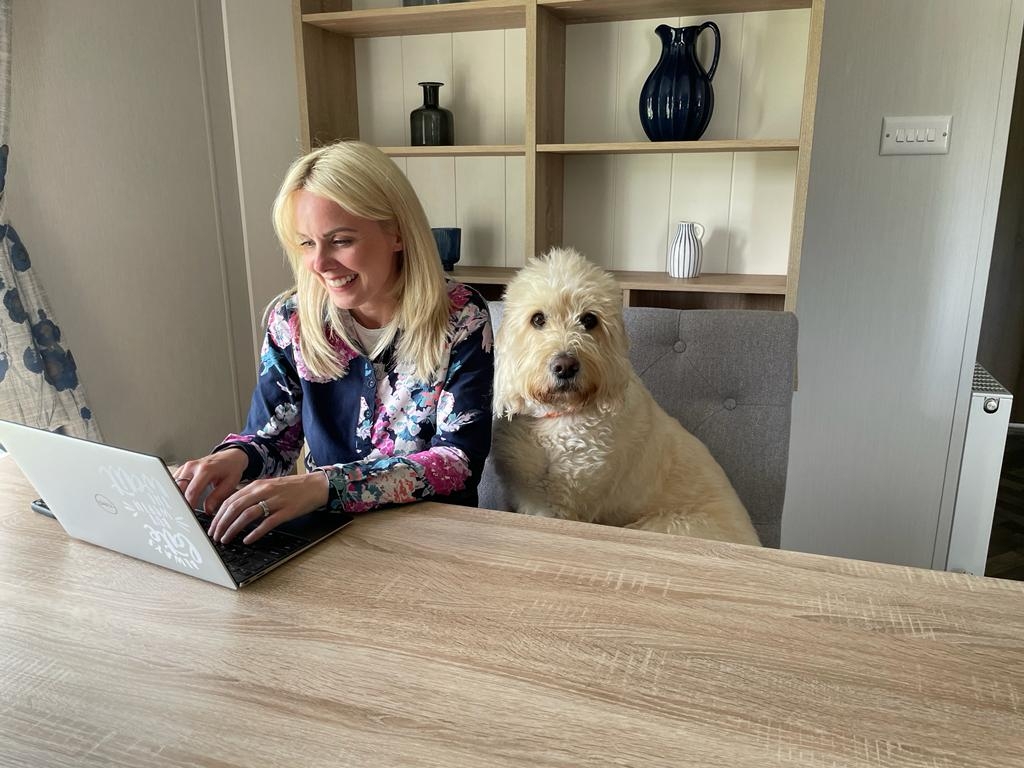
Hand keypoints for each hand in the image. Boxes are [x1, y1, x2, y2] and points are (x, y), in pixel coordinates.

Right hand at [174, 448, 249, 514]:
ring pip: (174, 485)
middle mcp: (193, 466)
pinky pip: (174, 481)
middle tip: (182, 515)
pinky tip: (178, 500)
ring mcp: (186, 466)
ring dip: (175, 497)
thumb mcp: (230, 483)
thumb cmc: (231, 468)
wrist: (230, 456)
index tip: (188, 515)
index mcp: (205, 470)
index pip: (192, 491)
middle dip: (179, 503)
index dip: (188, 505)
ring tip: (179, 509)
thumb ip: (217, 496)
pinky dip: (175, 491)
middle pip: (179, 488)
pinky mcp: (183, 468)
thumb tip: (208, 510)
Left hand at [208, 471, 329, 544]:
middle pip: (235, 507)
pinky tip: (248, 540)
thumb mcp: (269, 486)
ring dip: (233, 529)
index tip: (212, 527)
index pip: (230, 500)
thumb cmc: (292, 488)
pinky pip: (267, 523)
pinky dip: (255, 532)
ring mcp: (275, 501)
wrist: (316, 485)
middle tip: (215, 536)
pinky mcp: (286, 511)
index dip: (218, 515)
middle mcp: (264, 491)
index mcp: (257, 485)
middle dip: (222, 524)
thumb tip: (233, 509)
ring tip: (226, 539)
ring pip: (247, 515)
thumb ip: (252, 495)